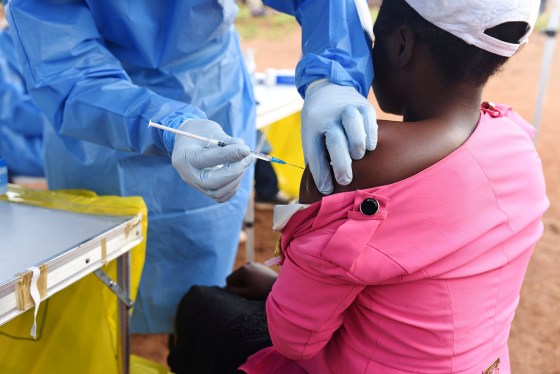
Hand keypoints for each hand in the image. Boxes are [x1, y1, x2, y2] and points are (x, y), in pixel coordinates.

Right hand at [171, 119, 252, 201]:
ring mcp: (196, 185)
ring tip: (243, 162)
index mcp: (185, 156)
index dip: (229, 155)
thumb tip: (245, 150)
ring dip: (236, 178)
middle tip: (248, 158)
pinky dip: (233, 186)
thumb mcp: (212, 130)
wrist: (188, 141)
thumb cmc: (200, 133)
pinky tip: (238, 172)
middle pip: (211, 182)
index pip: (207, 159)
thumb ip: (227, 141)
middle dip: (234, 171)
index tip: (245, 150)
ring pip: (218, 192)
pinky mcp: (204, 190)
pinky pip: (221, 196)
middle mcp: (188, 174)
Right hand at [226, 262, 277, 299]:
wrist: (279, 286)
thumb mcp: (246, 293)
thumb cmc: (262, 291)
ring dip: (244, 282)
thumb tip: (227, 289)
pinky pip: (249, 272)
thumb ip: (234, 291)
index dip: (231, 288)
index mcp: (242, 270)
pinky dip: (250, 278)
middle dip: (238, 284)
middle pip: (235, 276)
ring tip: (254, 288)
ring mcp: (253, 264)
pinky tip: (258, 284)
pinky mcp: (259, 266)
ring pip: (242, 274)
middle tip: (248, 291)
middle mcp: (247, 264)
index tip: (241, 293)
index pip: (229, 279)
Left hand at [301, 79, 377, 193]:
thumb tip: (324, 188)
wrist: (328, 89)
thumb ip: (317, 158)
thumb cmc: (320, 123)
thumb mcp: (312, 136)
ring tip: (358, 157)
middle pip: (334, 141)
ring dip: (356, 145)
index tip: (326, 190)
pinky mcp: (363, 105)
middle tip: (345, 180)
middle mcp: (328, 116)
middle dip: (340, 164)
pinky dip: (371, 135)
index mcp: (312, 126)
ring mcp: (346, 109)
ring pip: (353, 125)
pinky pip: (369, 120)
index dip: (320, 173)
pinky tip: (370, 147)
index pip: (315, 152)